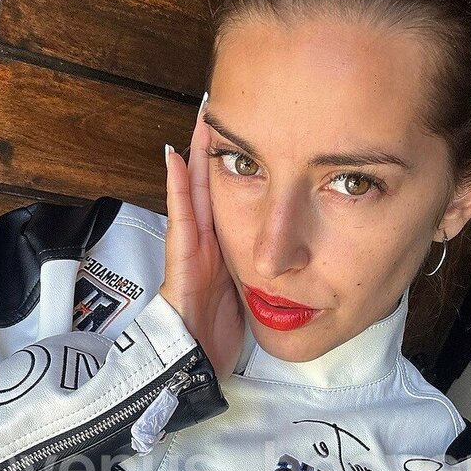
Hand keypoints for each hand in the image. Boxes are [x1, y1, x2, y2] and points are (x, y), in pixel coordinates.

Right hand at [160, 96, 244, 381]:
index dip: (246, 167)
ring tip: (203, 118)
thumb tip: (294, 258)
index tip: (258, 133)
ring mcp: (191, 245)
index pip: (238, 199)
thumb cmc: (220, 334)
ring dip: (198, 155)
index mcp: (227, 249)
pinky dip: (178, 185)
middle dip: (218, 151)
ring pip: (197, 191)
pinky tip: (176, 154)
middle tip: (224, 110)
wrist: (193, 360)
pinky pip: (181, 214)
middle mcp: (208, 241)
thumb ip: (266, 274)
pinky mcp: (180, 255)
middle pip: (215, 186)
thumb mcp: (253, 296)